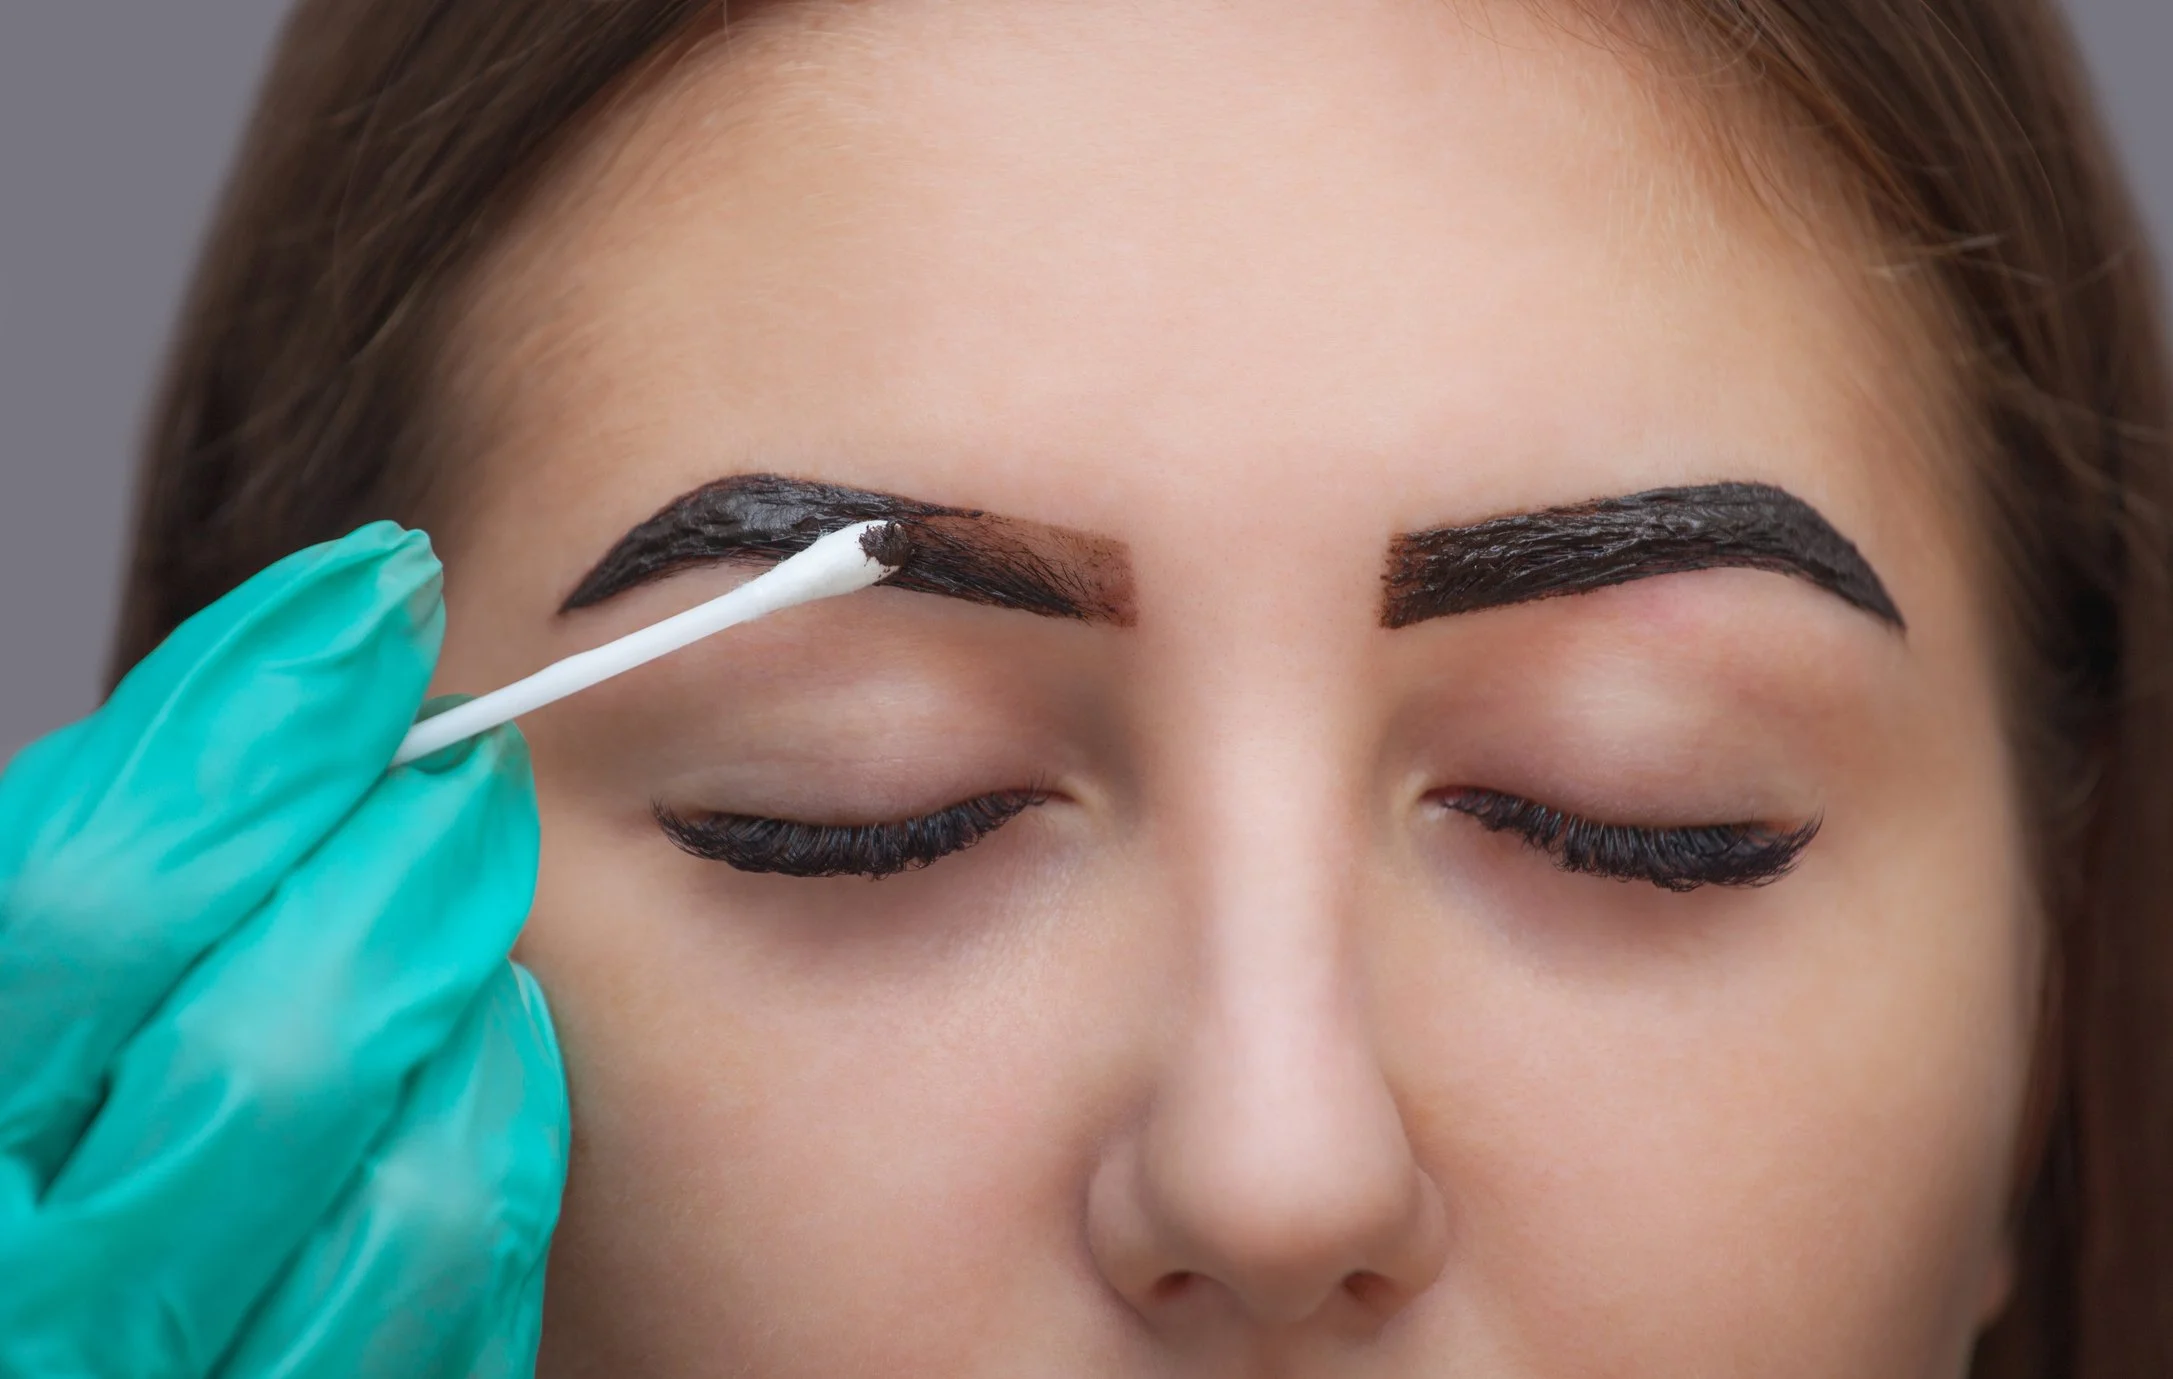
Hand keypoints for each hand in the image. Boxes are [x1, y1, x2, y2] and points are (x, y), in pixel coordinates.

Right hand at [0, 523, 568, 1376]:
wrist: (55, 1325)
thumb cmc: (24, 1133)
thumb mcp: (1, 993)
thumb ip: (98, 854)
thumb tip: (298, 670)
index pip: (85, 897)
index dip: (258, 716)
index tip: (381, 588)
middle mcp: (38, 1302)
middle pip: (269, 1048)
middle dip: (403, 859)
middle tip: (461, 756)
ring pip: (407, 1190)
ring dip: (469, 997)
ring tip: (466, 886)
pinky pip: (466, 1292)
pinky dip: (502, 1128)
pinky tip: (494, 1029)